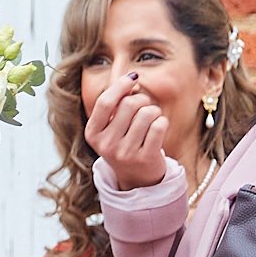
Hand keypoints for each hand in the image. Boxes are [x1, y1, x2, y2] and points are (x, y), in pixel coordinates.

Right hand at [85, 69, 171, 186]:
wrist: (137, 177)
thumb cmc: (124, 142)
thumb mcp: (110, 127)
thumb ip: (116, 104)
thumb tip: (131, 79)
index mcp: (92, 134)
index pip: (105, 102)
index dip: (120, 86)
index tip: (133, 78)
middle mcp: (106, 145)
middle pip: (129, 104)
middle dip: (142, 99)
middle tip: (144, 106)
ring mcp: (125, 153)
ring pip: (147, 113)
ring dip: (154, 111)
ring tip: (151, 119)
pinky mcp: (145, 158)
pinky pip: (159, 125)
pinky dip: (162, 122)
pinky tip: (158, 129)